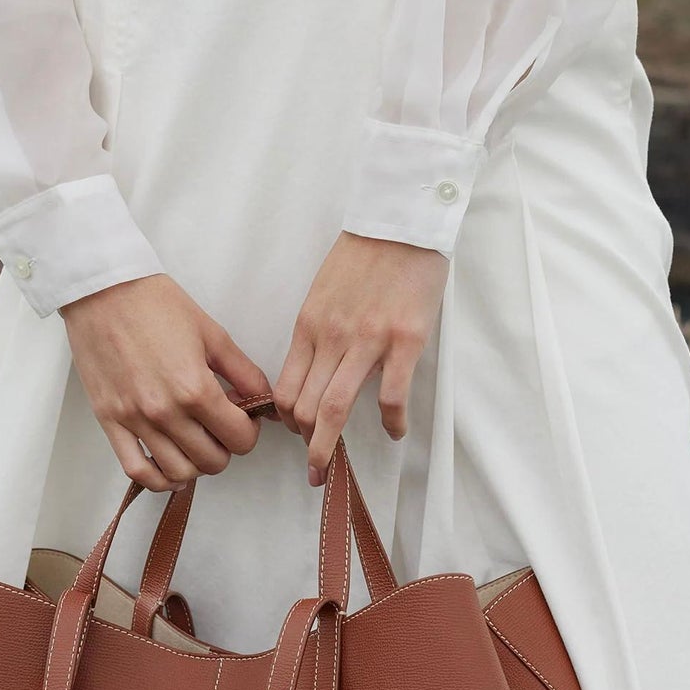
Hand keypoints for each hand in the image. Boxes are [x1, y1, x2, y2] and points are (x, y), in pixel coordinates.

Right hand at [62, 273, 270, 489]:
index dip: (249, 432)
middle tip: (219, 428)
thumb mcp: (212, 333)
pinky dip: (158, 479)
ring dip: (195, 465)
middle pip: (212, 461)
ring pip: (178, 472)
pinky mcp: (110, 421)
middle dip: (224, 449)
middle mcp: (165, 411)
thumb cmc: (155, 304)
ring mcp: (135, 419)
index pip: (240, 440)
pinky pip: (137, 471)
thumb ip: (244, 373)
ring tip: (194, 444)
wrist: (102, 289)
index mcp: (195, 388)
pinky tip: (169, 467)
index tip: (242, 419)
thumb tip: (266, 403)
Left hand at [273, 231, 449, 484]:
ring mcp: (368, 340)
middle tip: (314, 466)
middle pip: (305, 406)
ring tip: (332, 468)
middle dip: (306, 444)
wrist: (402, 220)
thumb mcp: (324, 293)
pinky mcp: (404, 340)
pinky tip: (393, 431)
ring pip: (335, 408)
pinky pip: (390, 396)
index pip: (285, 388)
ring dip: (329, 447)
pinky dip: (390, 422)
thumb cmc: (364, 256)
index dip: (286, 421)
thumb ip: (318, 333)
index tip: (295, 434)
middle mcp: (332, 337)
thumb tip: (312, 372)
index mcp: (310, 326)